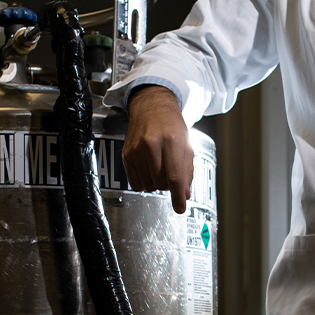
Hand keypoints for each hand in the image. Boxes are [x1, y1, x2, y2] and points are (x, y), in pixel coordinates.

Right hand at [123, 86, 191, 214]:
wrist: (151, 107)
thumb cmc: (171, 125)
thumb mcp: (186, 144)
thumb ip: (187, 170)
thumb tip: (185, 194)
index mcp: (172, 141)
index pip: (175, 177)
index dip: (178, 196)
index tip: (180, 208)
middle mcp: (152, 145)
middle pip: (162, 183)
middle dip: (169, 185)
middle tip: (171, 172)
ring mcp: (137, 150)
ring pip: (149, 185)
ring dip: (157, 184)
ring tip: (160, 167)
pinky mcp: (126, 154)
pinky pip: (135, 183)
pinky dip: (144, 183)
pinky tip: (149, 170)